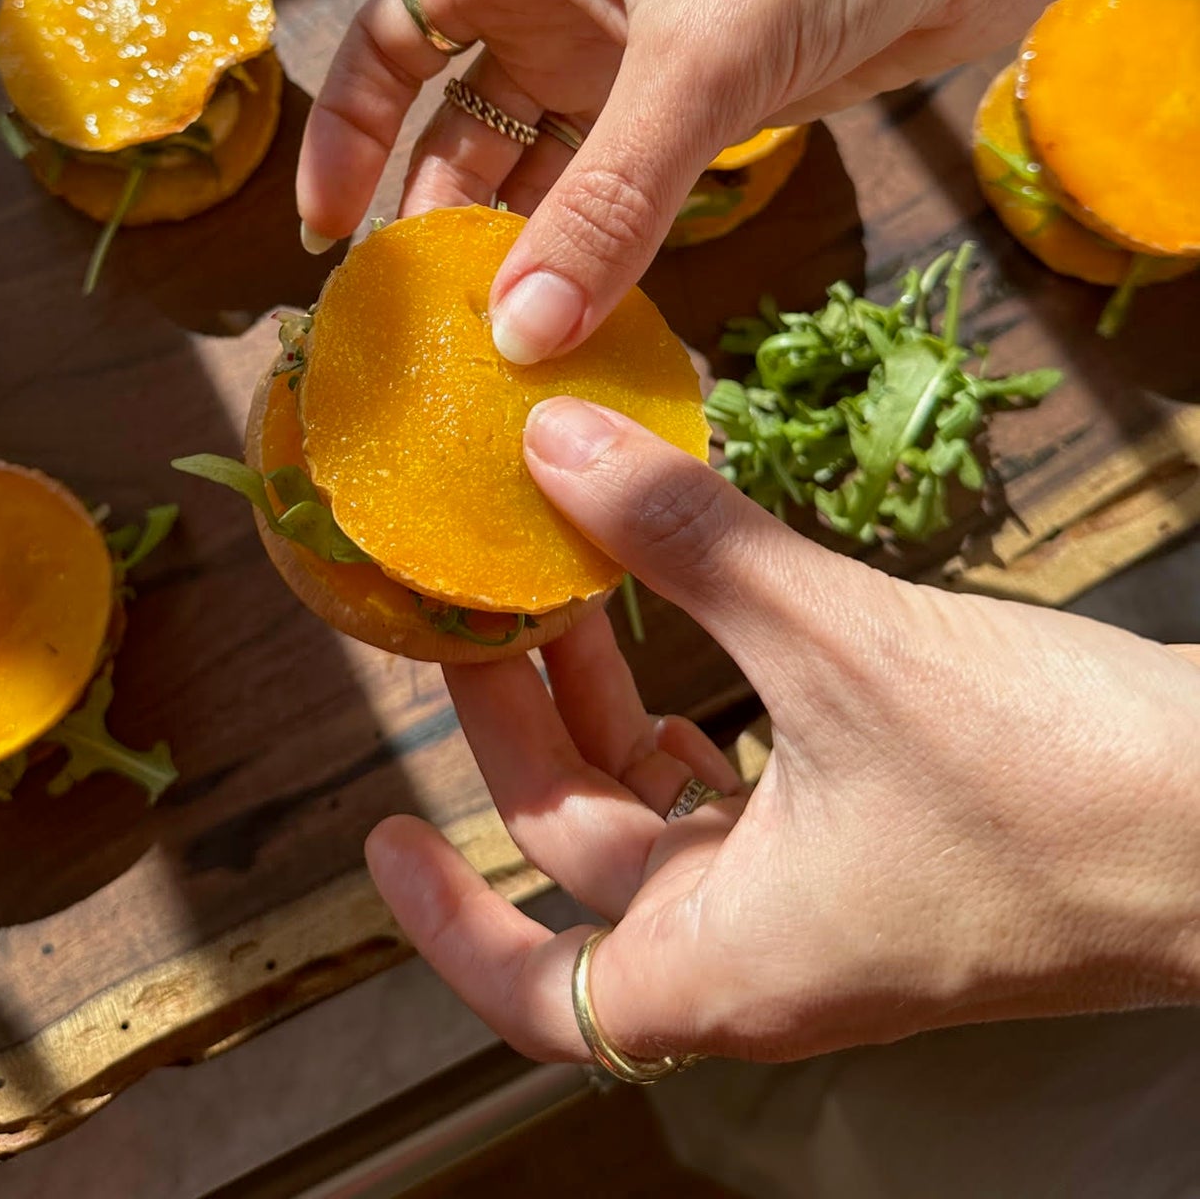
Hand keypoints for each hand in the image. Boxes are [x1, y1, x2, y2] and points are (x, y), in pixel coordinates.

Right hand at [298, 0, 1199, 362]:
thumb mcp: (700, 58)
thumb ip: (610, 202)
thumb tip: (521, 334)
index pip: (396, 41)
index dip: (351, 134)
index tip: (331, 239)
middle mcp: (574, 2)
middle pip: (468, 124)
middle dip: (443, 219)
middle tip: (428, 329)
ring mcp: (649, 54)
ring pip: (556, 167)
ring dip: (531, 249)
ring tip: (505, 348)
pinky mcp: (724, 98)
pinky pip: (638, 188)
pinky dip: (612, 251)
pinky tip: (597, 318)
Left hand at [365, 399, 1199, 1064]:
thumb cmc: (1051, 783)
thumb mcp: (835, 644)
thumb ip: (684, 544)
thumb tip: (556, 445)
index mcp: (732, 963)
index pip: (539, 988)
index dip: (442, 924)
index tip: (382, 837)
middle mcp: (774, 950)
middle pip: (595, 855)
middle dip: (529, 729)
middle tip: (482, 608)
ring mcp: (839, 898)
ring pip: (675, 808)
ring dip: (616, 698)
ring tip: (575, 579)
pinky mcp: (895, 836)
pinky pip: (757, 774)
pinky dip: (711, 692)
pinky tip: (699, 603)